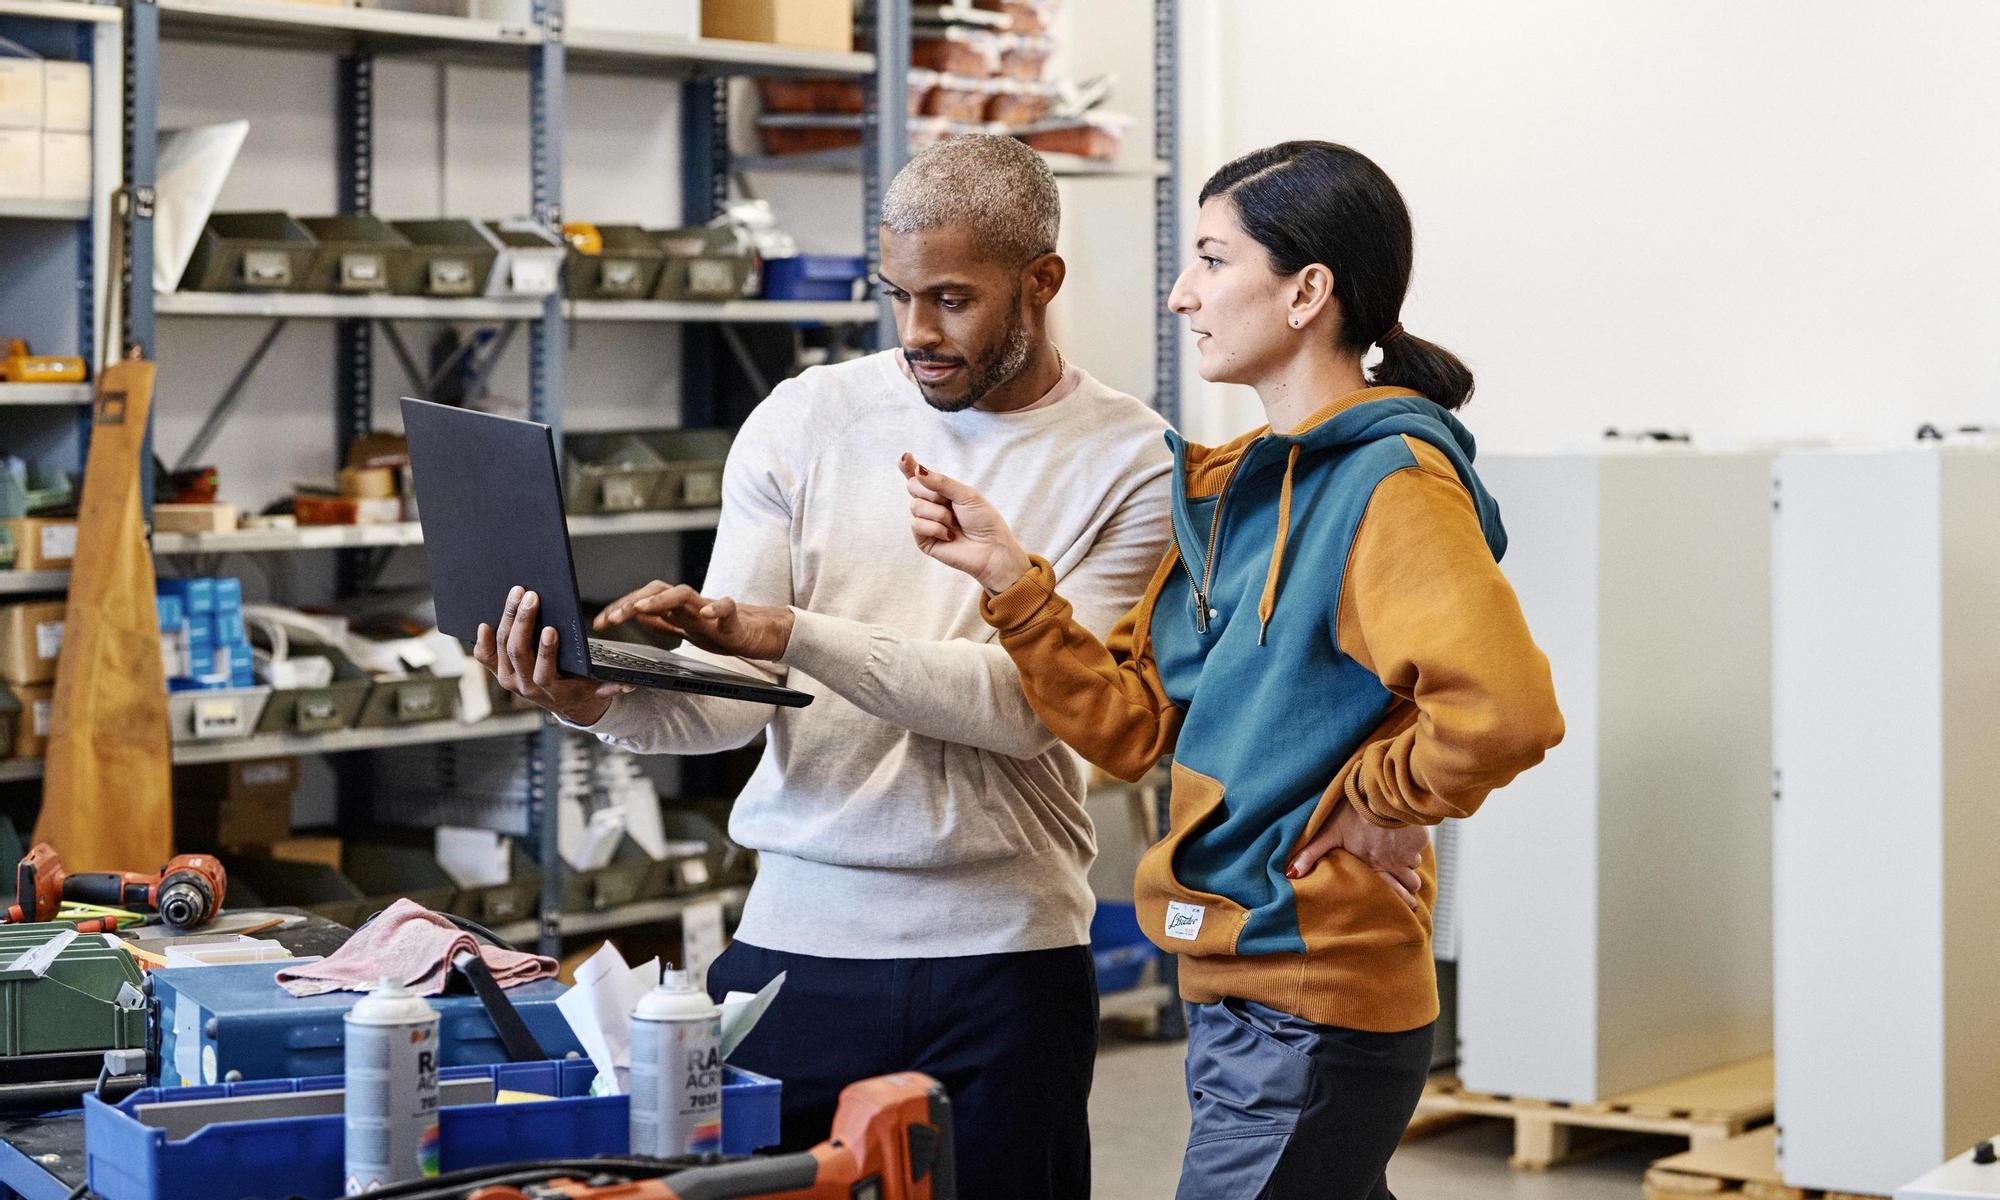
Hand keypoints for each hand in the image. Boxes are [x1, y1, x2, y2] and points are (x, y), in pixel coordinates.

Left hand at [473, 586, 632, 725]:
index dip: (546, 650)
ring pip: (501, 648)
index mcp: (549, 690)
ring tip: (516, 595)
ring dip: (507, 619)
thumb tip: (629, 685)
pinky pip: (485, 656)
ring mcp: (508, 679)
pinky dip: (482, 640)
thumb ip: (610, 686)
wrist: (563, 703)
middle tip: (531, 597)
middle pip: (517, 652)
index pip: (543, 671)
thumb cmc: (580, 687)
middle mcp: (524, 686)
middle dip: (523, 622)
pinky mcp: (498, 671)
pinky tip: (484, 622)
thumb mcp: (597, 688)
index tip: (551, 628)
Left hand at [596, 581, 793, 661]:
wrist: (759, 634)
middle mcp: (690, 604)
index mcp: (677, 610)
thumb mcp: (686, 629)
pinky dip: (714, 608)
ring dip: (660, 600)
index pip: (643, 600)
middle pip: (657, 591)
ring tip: (641, 610)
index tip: (600, 623)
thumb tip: (636, 614)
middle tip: (612, 618)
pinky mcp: (734, 616)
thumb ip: (663, 621)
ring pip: (683, 594)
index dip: (621, 609)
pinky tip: (705, 615)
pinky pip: (725, 607)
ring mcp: (710, 608)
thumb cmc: (722, 631)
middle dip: (632, 602)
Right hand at [899, 454, 1031, 592]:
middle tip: (949, 503)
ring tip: (954, 523)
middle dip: (932, 492)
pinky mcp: (923, 540)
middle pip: (913, 486)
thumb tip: (918, 470)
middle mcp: (931, 504)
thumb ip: (941, 482)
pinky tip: (949, 536)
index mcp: (942, 491)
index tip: (905, 457)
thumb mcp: (966, 494)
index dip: (909, 466)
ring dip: (938, 513)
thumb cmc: (983, 521)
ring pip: (914, 506)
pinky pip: (917, 524)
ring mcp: (926, 522)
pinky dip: (935, 528)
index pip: (920, 476)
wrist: (991, 549)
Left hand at [1287, 798, 1428, 909]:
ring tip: (1403, 861)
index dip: (1398, 901)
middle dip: (1409, 889)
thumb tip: (1290, 875)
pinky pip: (1420, 849)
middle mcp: (1393, 864)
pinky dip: (1415, 846)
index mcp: (1372, 866)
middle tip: (1408, 891)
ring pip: (1415, 867)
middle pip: (1410, 885)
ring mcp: (1408, 852)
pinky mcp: (1419, 839)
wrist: (1381, 792)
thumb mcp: (1328, 833)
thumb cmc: (1353, 812)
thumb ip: (1310, 854)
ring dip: (1409, 865)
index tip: (1404, 906)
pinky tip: (1406, 839)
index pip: (1391, 893)